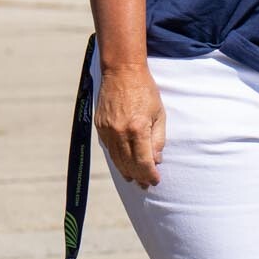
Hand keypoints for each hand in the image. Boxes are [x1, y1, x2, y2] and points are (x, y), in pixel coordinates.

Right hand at [96, 61, 164, 187]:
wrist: (122, 73)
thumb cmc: (145, 91)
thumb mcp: (159, 113)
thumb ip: (158, 138)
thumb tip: (156, 160)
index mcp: (137, 128)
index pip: (143, 160)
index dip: (150, 174)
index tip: (156, 181)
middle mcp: (119, 132)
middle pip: (128, 163)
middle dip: (138, 177)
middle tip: (146, 185)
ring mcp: (107, 131)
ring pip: (116, 159)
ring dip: (126, 172)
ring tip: (135, 180)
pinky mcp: (99, 127)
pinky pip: (108, 149)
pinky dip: (116, 160)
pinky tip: (123, 165)